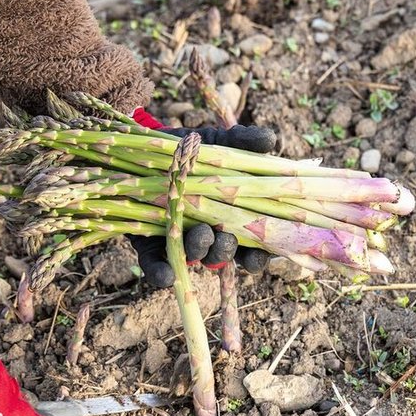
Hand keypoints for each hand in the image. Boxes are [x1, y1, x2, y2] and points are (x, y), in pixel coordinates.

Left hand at [128, 109, 274, 286]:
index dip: (258, 256)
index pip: (252, 246)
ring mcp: (180, 240)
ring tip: (201, 235)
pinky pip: (156, 265)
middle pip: (223, 253)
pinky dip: (162, 273)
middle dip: (226, 249)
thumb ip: (243, 141)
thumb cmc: (193, 150)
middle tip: (225, 237)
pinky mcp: (149, 244)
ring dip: (200, 251)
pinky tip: (167, 276)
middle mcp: (208, 234)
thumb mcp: (218, 142)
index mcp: (233, 218)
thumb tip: (268, 139)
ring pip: (194, 257)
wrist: (147, 149)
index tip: (260, 254)